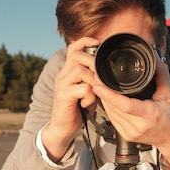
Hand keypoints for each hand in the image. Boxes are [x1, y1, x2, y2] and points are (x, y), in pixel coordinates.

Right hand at [42, 37, 99, 161]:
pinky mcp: (63, 96)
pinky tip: (88, 104)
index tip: (98, 42)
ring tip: (96, 92)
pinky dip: (90, 96)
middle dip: (93, 63)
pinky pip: (82, 88)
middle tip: (100, 77)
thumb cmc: (76, 109)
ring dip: (93, 80)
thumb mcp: (86, 91)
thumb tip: (108, 72)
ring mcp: (61, 85)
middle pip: (77, 56)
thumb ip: (93, 80)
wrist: (62, 128)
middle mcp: (62, 75)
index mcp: (68, 71)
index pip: (73, 48)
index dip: (85, 41)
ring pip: (80, 70)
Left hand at [92, 54, 169, 169]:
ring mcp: (131, 132)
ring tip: (98, 85)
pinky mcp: (125, 136)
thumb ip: (161, 74)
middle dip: (103, 92)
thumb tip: (155, 58)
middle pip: (115, 108)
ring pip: (110, 113)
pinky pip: (112, 119)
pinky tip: (107, 98)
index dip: (110, 96)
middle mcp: (139, 126)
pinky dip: (108, 107)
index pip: (127, 105)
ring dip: (104, 99)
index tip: (98, 86)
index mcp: (151, 115)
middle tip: (96, 77)